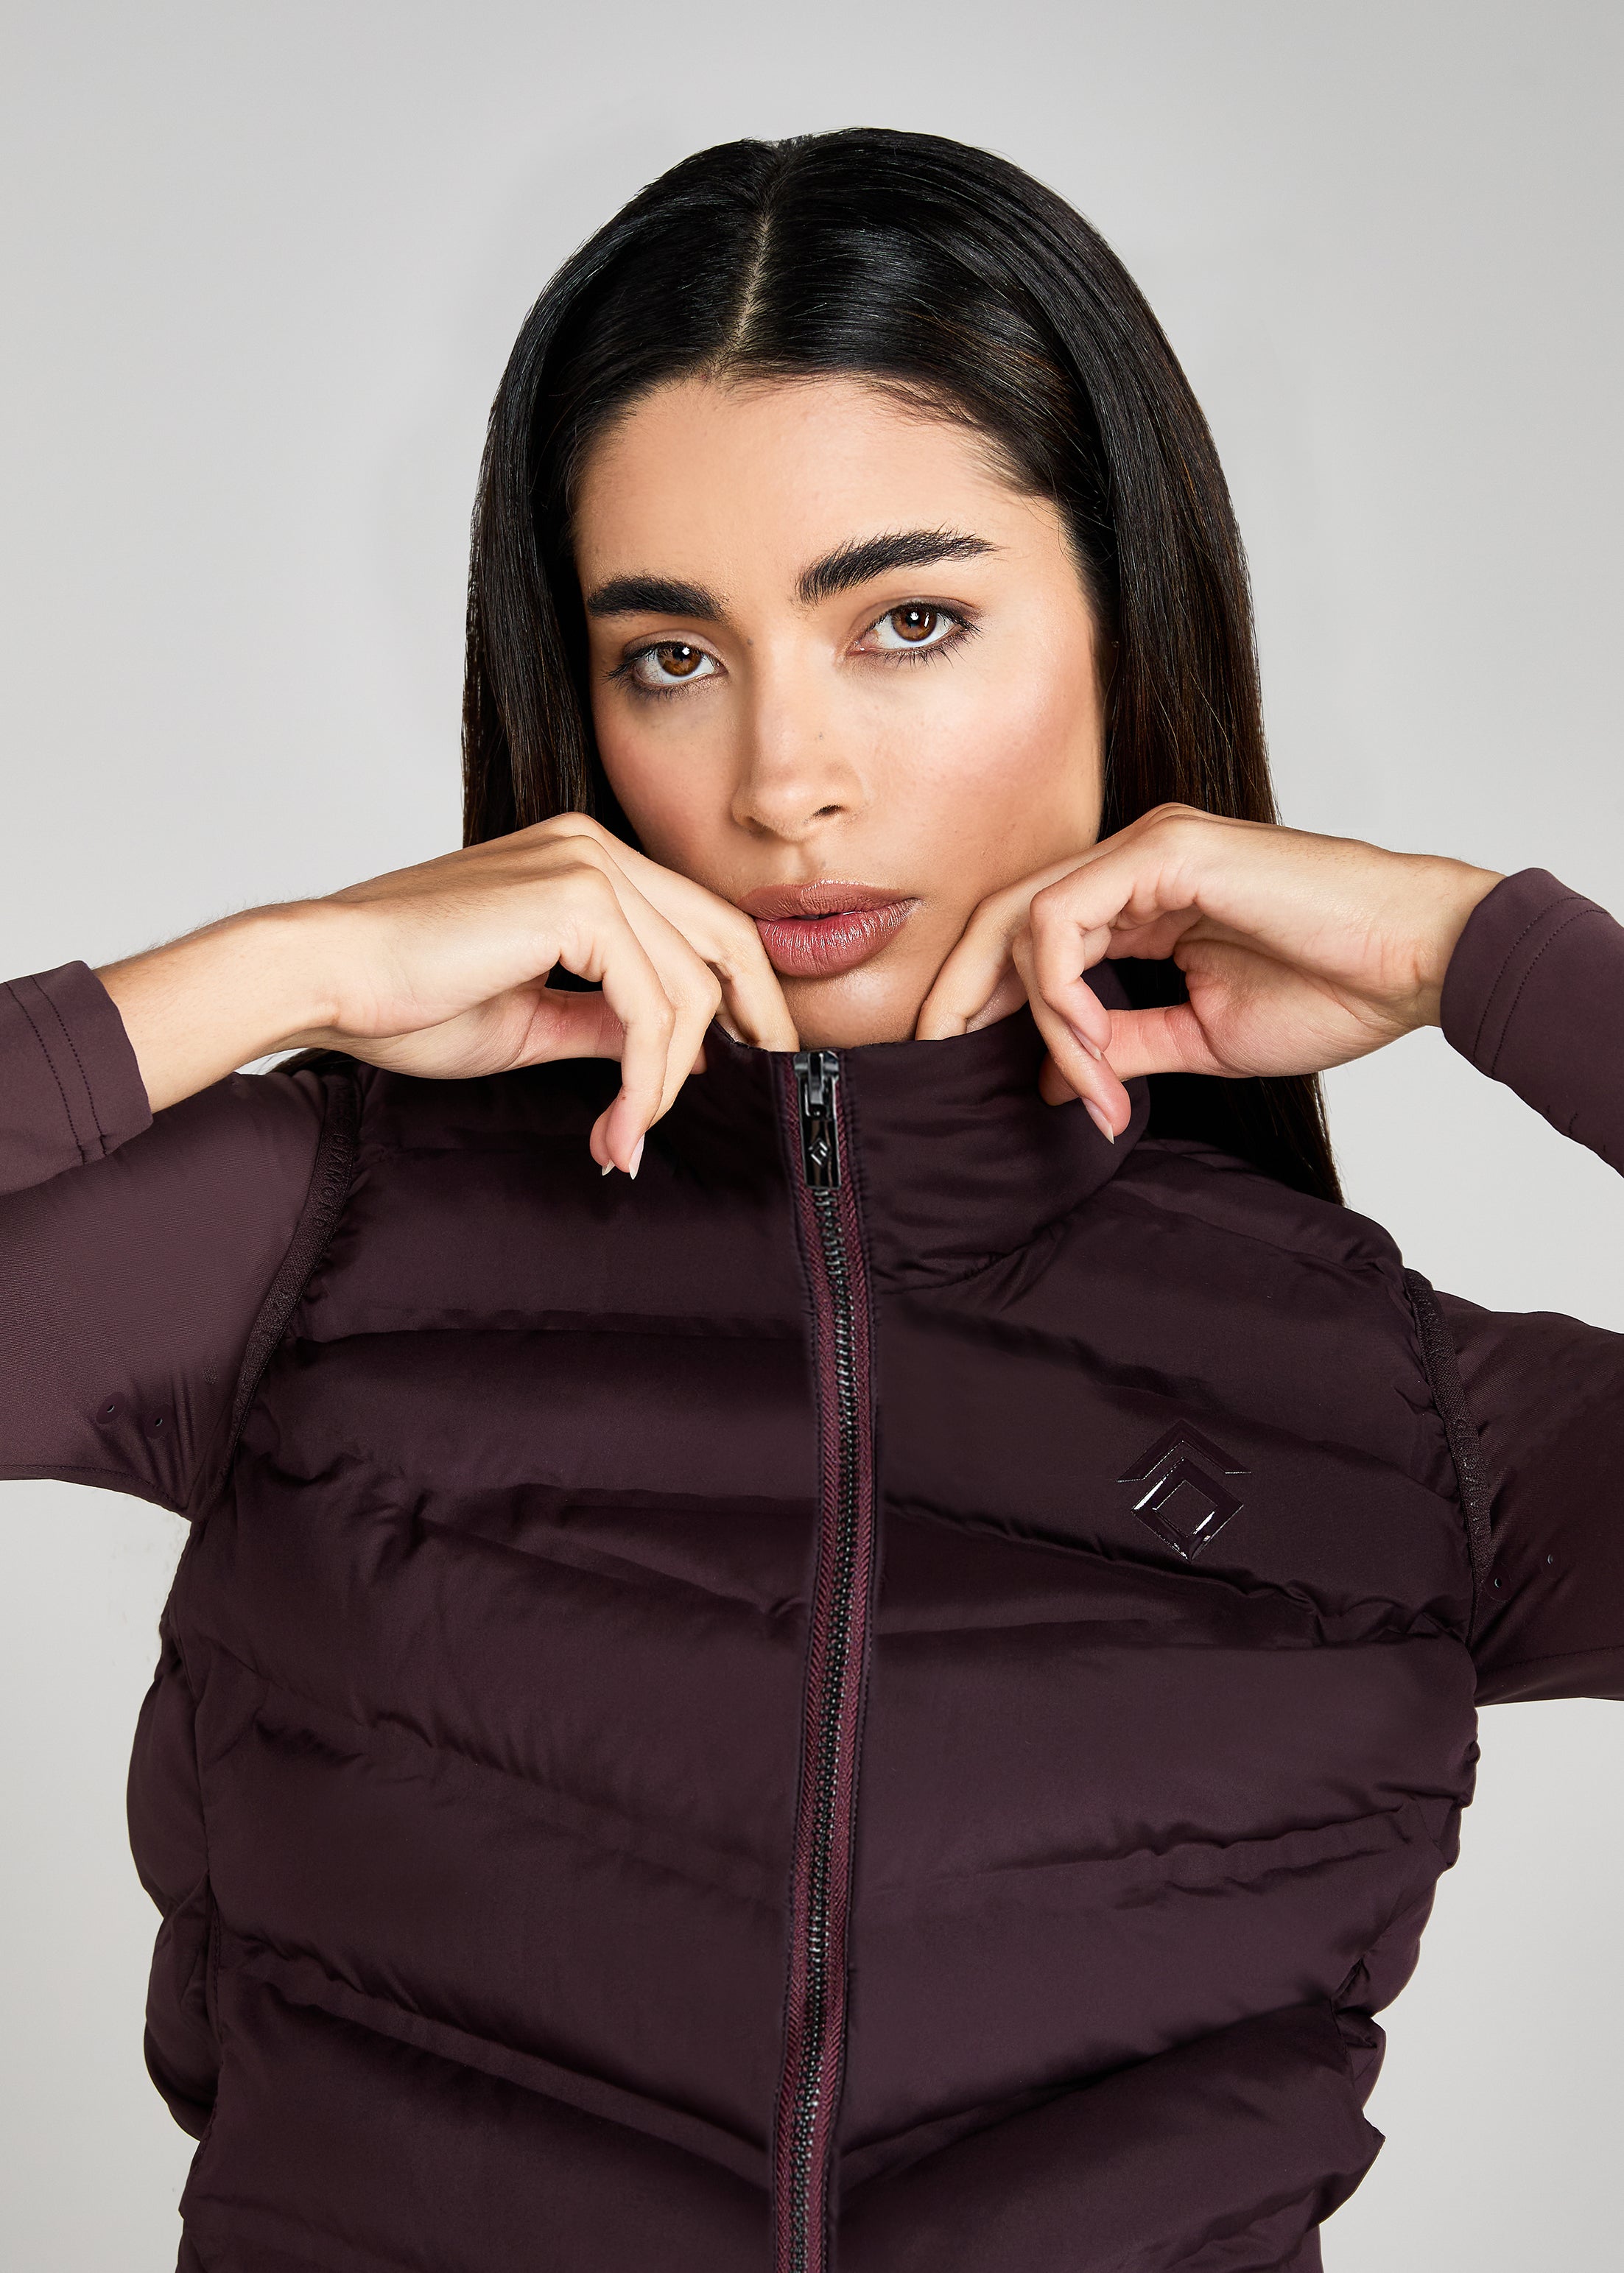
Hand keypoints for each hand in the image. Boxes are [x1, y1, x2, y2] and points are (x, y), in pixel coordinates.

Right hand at [100, 815, 796, 1171]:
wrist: (323, 978)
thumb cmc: (404, 999)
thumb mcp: (533, 1017)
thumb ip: (605, 1022)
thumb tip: (674, 1054)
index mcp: (585, 860)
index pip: (700, 924)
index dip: (739, 998)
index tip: (746, 1066)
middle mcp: (595, 847)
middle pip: (724, 941)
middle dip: (754, 1026)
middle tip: (768, 1096)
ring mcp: (589, 865)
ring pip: (690, 988)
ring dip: (669, 1081)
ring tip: (626, 1141)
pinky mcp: (578, 901)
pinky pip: (652, 1007)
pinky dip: (647, 1078)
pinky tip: (619, 1125)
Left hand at [915, 805, 1502, 1139]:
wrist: (1417, 963)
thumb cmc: (1332, 990)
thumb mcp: (1199, 1035)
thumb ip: (1121, 1048)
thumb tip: (1048, 1081)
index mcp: (1140, 898)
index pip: (1029, 940)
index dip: (987, 1002)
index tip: (969, 1069)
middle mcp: (1133, 861)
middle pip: (1003, 917)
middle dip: (960, 993)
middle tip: (935, 1060)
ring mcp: (1146, 847)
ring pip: (1024, 918)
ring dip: (1034, 1014)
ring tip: (1081, 1080)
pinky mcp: (1164, 850)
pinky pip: (1064, 919)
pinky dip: (1063, 991)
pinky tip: (1096, 1044)